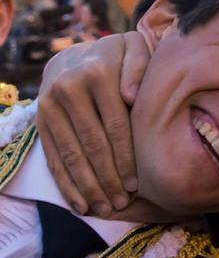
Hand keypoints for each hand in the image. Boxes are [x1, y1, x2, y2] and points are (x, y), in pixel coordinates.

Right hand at [36, 32, 149, 216]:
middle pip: (92, 145)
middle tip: (122, 203)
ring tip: (104, 209)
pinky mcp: (40, 120)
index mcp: (97, 73)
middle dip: (108, 178)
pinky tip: (79, 204)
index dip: (125, 158)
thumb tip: (131, 95)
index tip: (136, 184)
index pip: (115, 125)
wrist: (74, 54)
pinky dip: (66, 183)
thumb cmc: (116, 56)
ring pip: (71, 155)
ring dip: (87, 187)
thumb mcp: (134, 48)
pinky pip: (53, 157)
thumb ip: (139, 66)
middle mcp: (69, 88)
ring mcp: (50, 105)